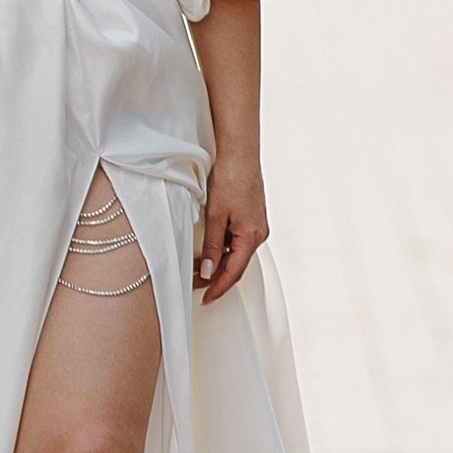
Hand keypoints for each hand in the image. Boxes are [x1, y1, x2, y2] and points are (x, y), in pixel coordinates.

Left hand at [196, 156, 267, 301]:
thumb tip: (208, 271)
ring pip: (236, 253)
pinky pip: (237, 241)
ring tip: (196, 269)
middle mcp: (258, 234)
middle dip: (215, 277)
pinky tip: (209, 250)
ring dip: (218, 263)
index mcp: (252, 237)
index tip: (205, 298)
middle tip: (194, 285)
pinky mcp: (251, 218)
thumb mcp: (215, 216)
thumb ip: (212, 246)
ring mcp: (256, 226)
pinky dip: (223, 249)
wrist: (240, 154)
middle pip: (236, 265)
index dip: (218, 287)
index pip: (233, 272)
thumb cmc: (231, 179)